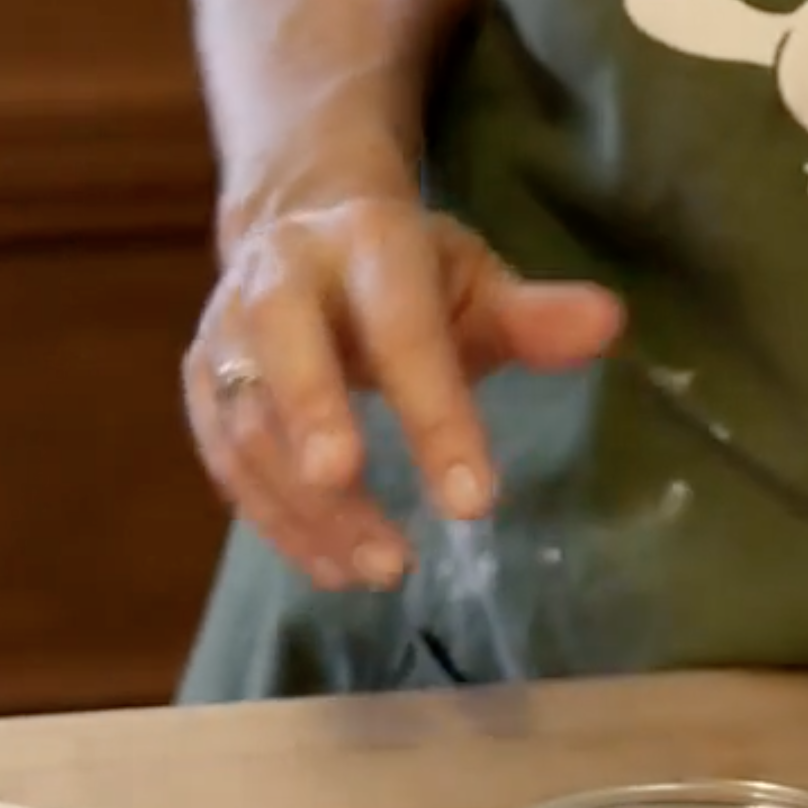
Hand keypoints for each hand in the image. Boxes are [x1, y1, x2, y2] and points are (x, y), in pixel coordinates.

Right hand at [183, 194, 622, 589]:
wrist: (299, 237)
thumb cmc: (407, 277)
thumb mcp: (476, 280)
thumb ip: (533, 315)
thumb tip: (607, 323)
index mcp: (364, 241)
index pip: (401, 329)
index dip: (433, 415)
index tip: (474, 503)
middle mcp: (278, 279)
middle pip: (283, 350)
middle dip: (315, 421)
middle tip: (355, 495)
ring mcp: (225, 333)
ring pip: (247, 423)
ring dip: (304, 505)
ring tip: (378, 570)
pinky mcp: (200, 383)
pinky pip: (224, 461)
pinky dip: (274, 521)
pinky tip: (332, 566)